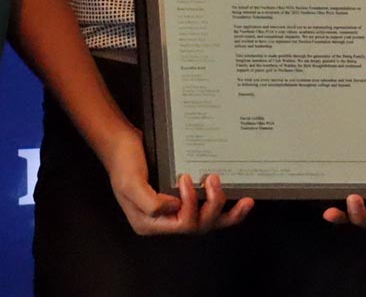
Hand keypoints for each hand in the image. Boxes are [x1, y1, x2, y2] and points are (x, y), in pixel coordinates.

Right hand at [102, 127, 252, 234]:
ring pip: (207, 221)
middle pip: (198, 226)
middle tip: (213, 178)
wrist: (122, 140)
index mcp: (149, 223)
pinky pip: (206, 207)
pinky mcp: (182, 197)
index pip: (181, 224)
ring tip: (243, 200)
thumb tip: (174, 208)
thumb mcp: (130, 182)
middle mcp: (163, 221)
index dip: (190, 204)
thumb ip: (150, 202)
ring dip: (225, 211)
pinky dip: (224, 206)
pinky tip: (241, 199)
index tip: (185, 177)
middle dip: (213, 206)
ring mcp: (174, 210)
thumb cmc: (123, 160)